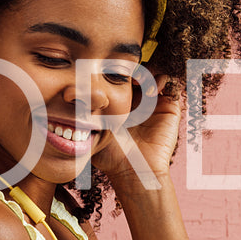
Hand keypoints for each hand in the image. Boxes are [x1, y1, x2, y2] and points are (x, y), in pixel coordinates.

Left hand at [92, 73, 181, 191]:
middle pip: (138, 74)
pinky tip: (152, 88)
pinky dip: (163, 81)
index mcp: (120, 104)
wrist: (133, 170)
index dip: (116, 71)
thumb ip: (85, 112)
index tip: (109, 70)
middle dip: (133, 69)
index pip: (120, 79)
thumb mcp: (94, 127)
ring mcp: (155, 104)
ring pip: (155, 76)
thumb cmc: (110, 153)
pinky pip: (172, 87)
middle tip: (125, 71)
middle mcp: (139, 102)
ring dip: (148, 73)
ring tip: (138, 80)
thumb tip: (68, 93)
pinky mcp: (170, 109)